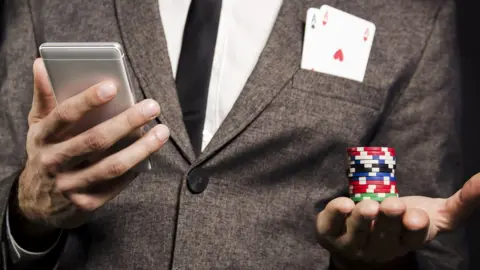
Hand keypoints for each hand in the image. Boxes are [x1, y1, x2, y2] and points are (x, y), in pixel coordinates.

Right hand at [16, 59, 169, 230]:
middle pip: (95, 140)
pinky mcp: (86, 204)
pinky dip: (136, 169)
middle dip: (127, 122)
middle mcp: (52, 162)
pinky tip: (150, 154)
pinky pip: (116, 184)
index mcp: (41, 137)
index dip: (87, 100)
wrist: (37, 202)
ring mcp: (69, 186)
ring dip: (141, 148)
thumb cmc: (45, 153)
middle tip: (151, 106)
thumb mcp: (38, 126)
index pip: (64, 116)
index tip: (113, 86)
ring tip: (162, 132)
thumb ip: (44, 97)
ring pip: (111, 166)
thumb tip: (42, 63)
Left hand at [316, 173, 479, 267]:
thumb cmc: (401, 223)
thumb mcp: (433, 214)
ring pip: (357, 233)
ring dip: (362, 218)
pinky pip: (330, 225)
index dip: (414, 228)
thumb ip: (462, 202)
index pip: (413, 238)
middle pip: (385, 236)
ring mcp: (353, 243)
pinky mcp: (329, 233)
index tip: (417, 216)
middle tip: (391, 204)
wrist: (362, 238)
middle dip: (389, 220)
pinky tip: (343, 203)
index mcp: (407, 240)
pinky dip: (334, 214)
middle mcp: (380, 247)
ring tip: (368, 206)